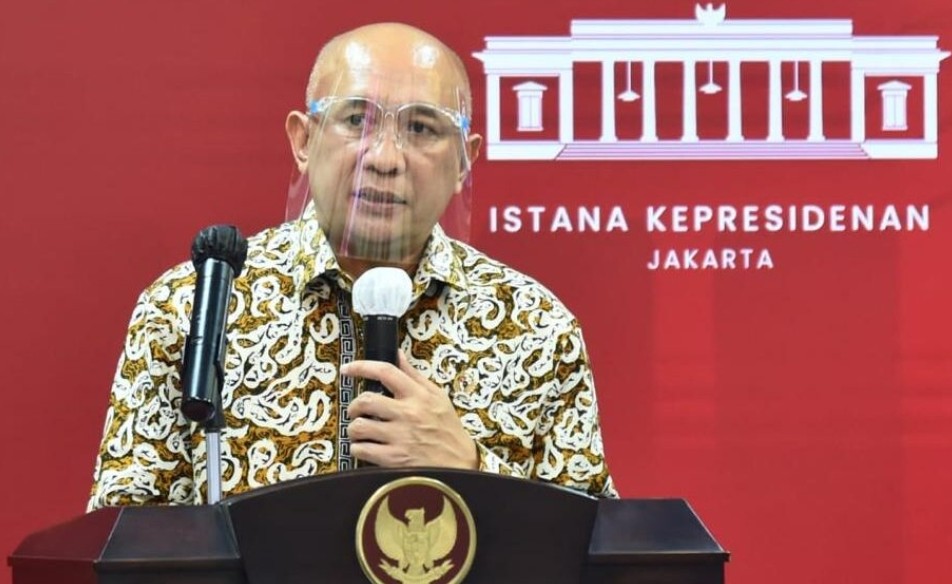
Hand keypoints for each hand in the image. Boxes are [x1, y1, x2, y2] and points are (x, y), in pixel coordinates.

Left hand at [342, 353, 477, 468]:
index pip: (386, 372)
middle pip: (365, 400)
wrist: (459, 465)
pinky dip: (357, 449)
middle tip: (356, 412)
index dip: (361, 367)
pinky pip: (361, 450)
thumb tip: (397, 354)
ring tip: (360, 432)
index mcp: (419, 396)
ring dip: (354, 429)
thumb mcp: (437, 397)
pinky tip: (365, 448)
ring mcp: (400, 437)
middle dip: (354, 406)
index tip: (347, 369)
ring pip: (359, 426)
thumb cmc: (447, 430)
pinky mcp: (394, 459)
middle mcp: (408, 414)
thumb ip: (414, 376)